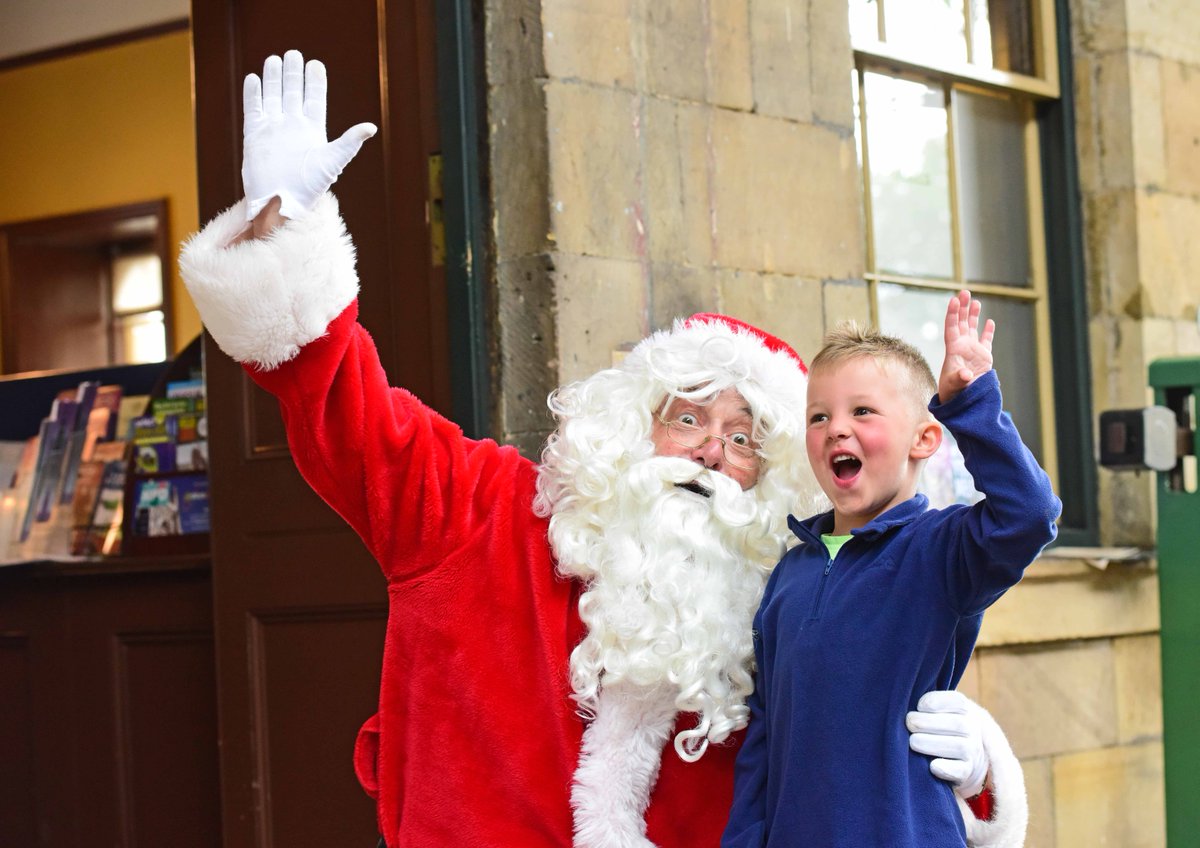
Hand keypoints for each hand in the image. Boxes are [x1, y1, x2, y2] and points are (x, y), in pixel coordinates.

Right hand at [242, 50, 376, 220]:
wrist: (281, 202)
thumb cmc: (309, 187)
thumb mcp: (333, 161)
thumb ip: (349, 142)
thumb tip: (371, 128)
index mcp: (313, 130)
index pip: (315, 99)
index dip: (315, 82)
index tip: (315, 64)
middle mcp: (293, 127)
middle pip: (293, 93)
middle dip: (293, 73)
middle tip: (293, 53)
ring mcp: (273, 129)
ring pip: (273, 97)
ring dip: (273, 78)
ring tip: (274, 59)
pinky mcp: (254, 135)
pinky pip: (253, 110)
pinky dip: (253, 94)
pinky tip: (254, 79)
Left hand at [906, 690, 987, 798]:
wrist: (967, 753)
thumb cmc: (941, 724)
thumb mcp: (940, 709)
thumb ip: (926, 704)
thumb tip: (900, 702)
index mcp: (964, 708)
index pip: (956, 702)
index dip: (935, 702)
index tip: (918, 706)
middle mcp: (972, 728)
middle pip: (957, 724)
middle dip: (928, 723)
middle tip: (909, 723)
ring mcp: (972, 751)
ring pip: (959, 747)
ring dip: (932, 744)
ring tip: (912, 742)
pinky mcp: (967, 771)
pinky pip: (961, 770)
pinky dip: (946, 768)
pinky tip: (931, 765)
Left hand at [937, 290, 993, 401]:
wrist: (962, 400)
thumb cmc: (953, 392)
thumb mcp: (954, 385)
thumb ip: (959, 378)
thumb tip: (966, 374)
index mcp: (953, 350)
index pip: (952, 327)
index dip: (953, 314)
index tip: (954, 300)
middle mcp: (961, 347)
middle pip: (961, 323)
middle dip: (963, 307)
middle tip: (965, 292)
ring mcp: (972, 351)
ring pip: (972, 328)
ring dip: (973, 315)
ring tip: (975, 301)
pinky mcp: (983, 357)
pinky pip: (986, 341)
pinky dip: (988, 331)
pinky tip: (989, 321)